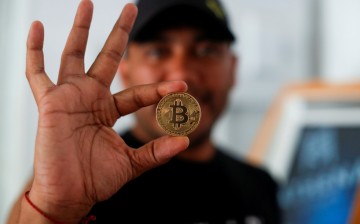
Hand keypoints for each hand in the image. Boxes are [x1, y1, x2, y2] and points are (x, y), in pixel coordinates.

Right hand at [24, 0, 188, 221]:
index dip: (159, 89)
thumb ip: (156, 152)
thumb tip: (185, 141)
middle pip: (107, 57)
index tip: (182, 86)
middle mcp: (90, 97)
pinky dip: (35, 50)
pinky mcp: (49, 102)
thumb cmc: (95, 180)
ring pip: (74, 54)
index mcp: (109, 110)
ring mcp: (69, 96)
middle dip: (119, 32)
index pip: (138, 93)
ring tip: (89, 3)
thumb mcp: (131, 163)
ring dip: (81, 29)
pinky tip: (39, 28)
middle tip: (131, 8)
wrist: (69, 195)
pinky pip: (37, 72)